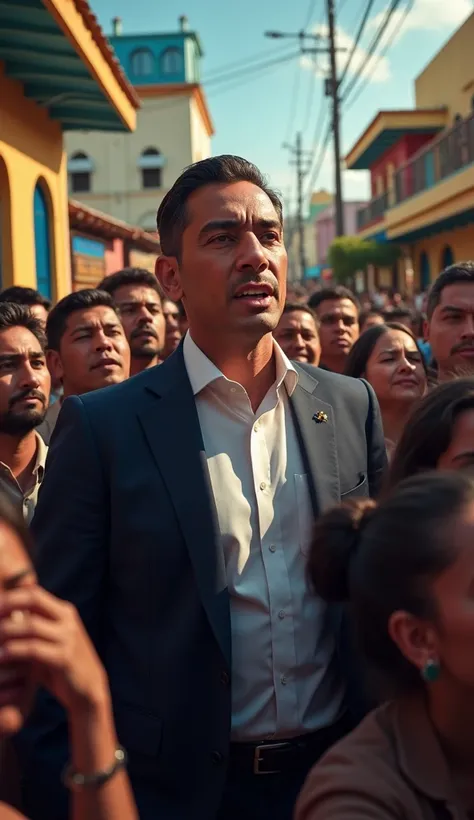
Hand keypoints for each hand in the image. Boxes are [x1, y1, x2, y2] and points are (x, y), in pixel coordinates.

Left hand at [0, 586, 108, 713]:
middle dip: (7, 605)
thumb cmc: (61, 666)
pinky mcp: (64, 658)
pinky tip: (1, 656)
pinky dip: (14, 651)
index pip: (34, 593)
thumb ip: (34, 627)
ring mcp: (68, 638)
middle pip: (33, 599)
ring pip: (31, 625)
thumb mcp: (50, 642)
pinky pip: (33, 649)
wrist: (87, 690)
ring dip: (6, 631)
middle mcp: (67, 620)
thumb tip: (6, 616)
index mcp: (64, 612)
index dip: (10, 597)